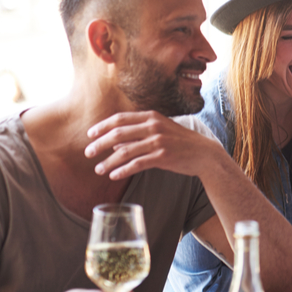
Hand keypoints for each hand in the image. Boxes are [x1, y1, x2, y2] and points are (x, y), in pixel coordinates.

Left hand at [86, 111, 228, 179]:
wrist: (204, 154)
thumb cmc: (180, 142)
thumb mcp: (160, 131)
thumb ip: (138, 134)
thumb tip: (115, 141)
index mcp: (151, 116)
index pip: (120, 118)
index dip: (102, 126)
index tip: (89, 135)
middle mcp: (153, 126)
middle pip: (118, 133)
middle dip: (100, 144)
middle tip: (88, 153)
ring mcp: (158, 141)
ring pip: (125, 151)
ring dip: (108, 161)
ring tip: (97, 170)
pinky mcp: (162, 156)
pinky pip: (137, 164)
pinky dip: (122, 170)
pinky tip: (113, 175)